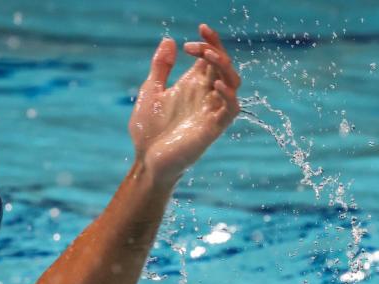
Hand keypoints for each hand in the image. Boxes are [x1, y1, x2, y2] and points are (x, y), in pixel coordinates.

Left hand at [129, 24, 240, 182]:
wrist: (146, 160)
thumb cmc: (149, 130)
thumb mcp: (150, 92)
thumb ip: (160, 67)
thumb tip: (168, 40)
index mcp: (193, 85)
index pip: (210, 57)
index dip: (210, 41)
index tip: (199, 28)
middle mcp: (206, 95)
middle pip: (223, 65)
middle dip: (213, 50)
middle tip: (194, 45)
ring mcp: (211, 110)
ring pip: (232, 82)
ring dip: (223, 66)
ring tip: (207, 55)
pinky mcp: (214, 128)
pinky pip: (231, 108)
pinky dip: (228, 95)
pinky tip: (217, 84)